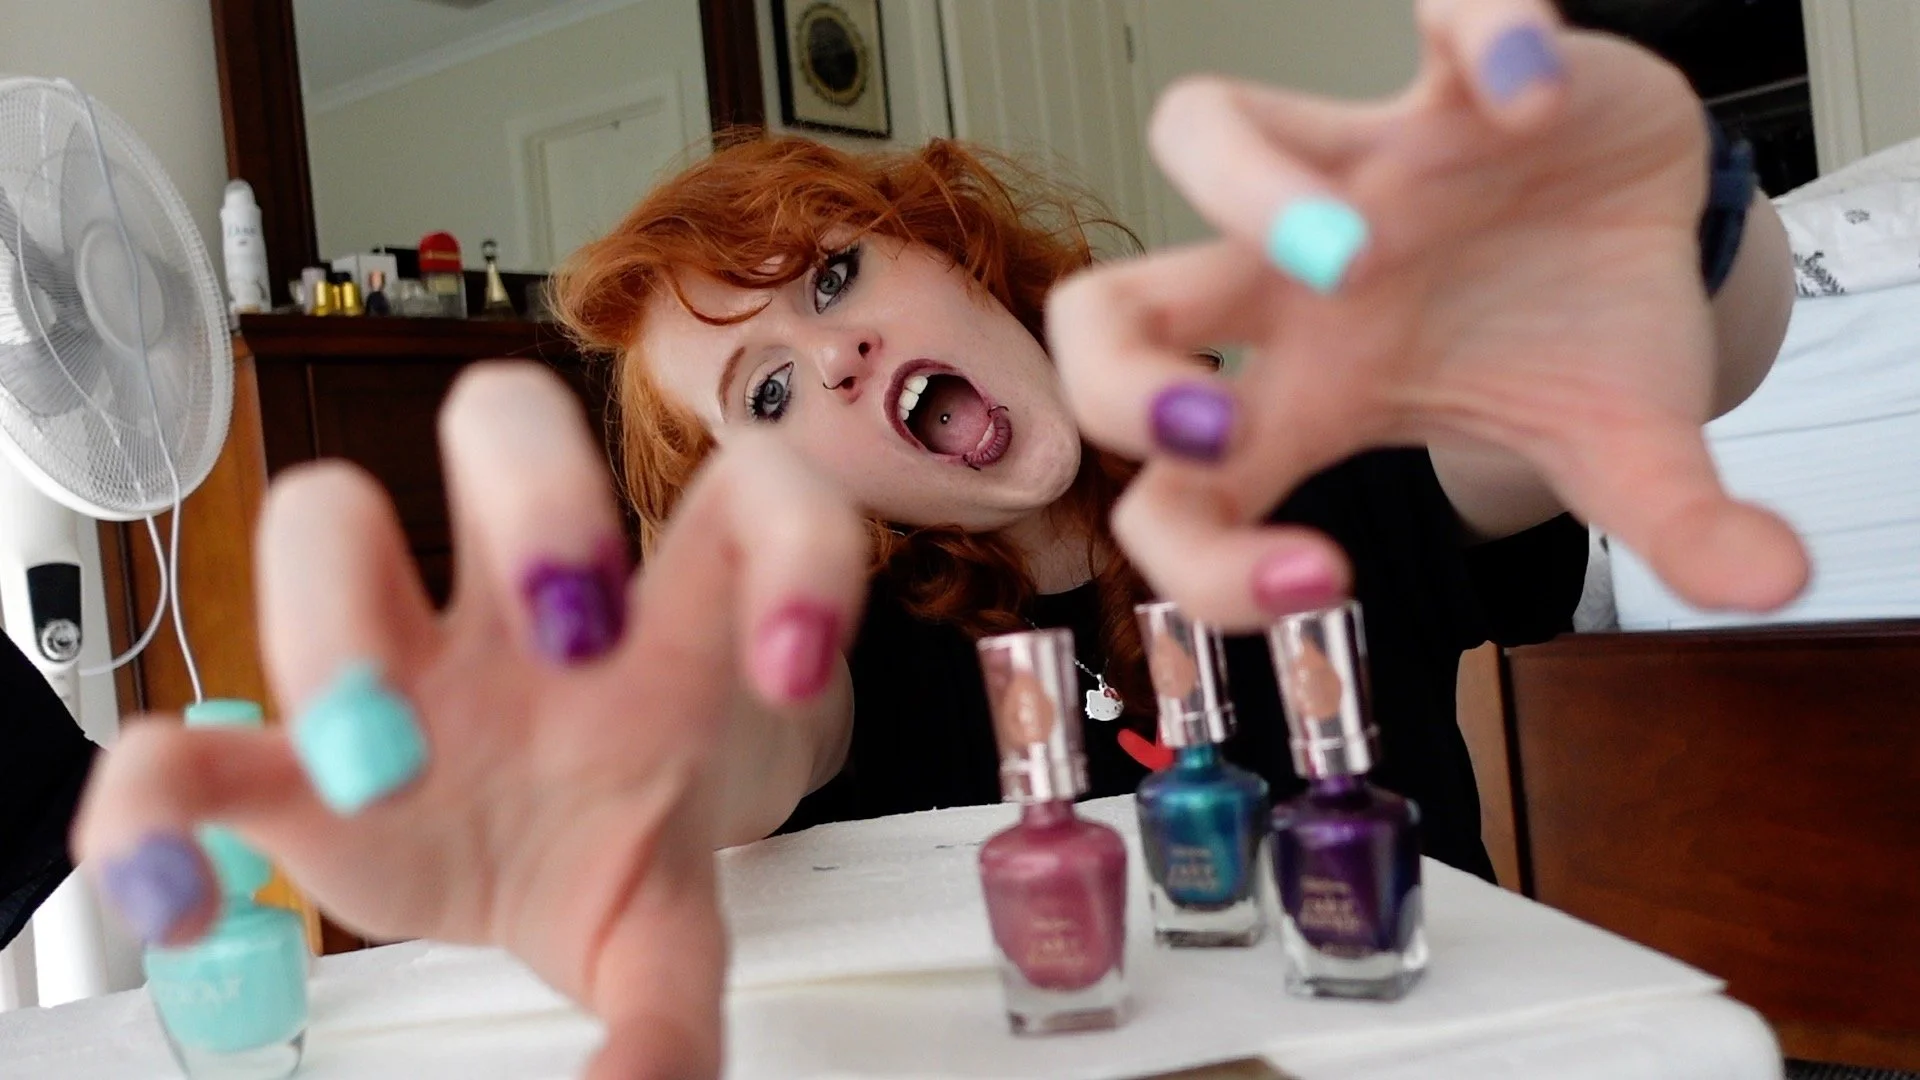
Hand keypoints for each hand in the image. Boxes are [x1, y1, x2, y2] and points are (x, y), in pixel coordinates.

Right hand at [72, 365, 867, 1078]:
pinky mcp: (288, 753)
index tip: (792, 665)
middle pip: (506, 420)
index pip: (747, 496)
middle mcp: (523, 606)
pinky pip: (177, 742)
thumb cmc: (636, 827)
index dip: (788, 544)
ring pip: (324, 517)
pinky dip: (149, 810)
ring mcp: (398, 656)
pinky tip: (182, 899)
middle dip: (541, 495)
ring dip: (336, 618)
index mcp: (660, 623)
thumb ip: (677, 1011)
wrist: (567, 859)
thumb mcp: (675, 922)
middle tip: (575, 630)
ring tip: (387, 761)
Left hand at [1048, 0, 1805, 627]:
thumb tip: (1774, 588)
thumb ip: (1669, 526)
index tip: (1318, 581)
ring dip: (1250, 193)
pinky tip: (1528, 91)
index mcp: (1315, 396)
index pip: (1182, 492)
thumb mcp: (1622, 447)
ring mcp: (1358, 167)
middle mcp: (1296, 284)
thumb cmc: (1572, 329)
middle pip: (1108, 312)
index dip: (1200, 560)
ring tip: (1360, 249)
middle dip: (1124, 380)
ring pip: (1198, 131)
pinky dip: (1472, 41)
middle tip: (1218, 418)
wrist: (1628, 213)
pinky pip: (1423, 28)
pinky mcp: (1440, 80)